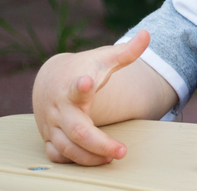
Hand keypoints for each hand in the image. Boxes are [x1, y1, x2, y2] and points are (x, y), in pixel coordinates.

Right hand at [32, 30, 150, 165]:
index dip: (81, 86)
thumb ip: (126, 52)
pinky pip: (58, 156)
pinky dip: (75, 161)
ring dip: (91, 157)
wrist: (51, 78)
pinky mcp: (49, 137)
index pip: (75, 87)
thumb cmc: (83, 68)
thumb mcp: (103, 59)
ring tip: (114, 156)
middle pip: (77, 131)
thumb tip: (147, 34)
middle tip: (121, 151)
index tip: (85, 82)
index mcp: (73, 87)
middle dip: (100, 144)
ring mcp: (53, 125)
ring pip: (68, 149)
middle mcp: (60, 109)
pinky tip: (95, 160)